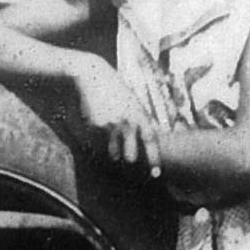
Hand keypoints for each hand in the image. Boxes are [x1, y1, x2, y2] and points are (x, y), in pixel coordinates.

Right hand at [71, 58, 162, 176]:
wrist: (93, 75)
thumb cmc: (116, 89)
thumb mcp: (134, 101)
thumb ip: (143, 118)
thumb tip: (156, 135)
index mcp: (139, 115)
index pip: (150, 142)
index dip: (154, 159)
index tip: (156, 174)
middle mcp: (127, 122)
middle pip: (130, 155)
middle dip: (129, 160)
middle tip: (129, 160)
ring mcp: (110, 124)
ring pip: (112, 152)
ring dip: (112, 152)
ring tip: (109, 138)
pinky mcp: (95, 125)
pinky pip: (98, 142)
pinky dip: (98, 139)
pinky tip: (96, 121)